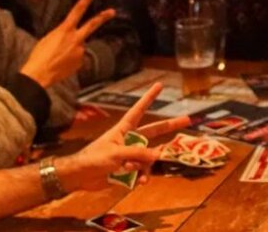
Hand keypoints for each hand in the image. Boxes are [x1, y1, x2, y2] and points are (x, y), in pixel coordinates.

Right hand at [21, 0, 115, 87]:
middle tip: (112, 11)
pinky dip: (71, 60)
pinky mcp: (81, 62)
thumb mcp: (49, 38)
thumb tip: (70, 37)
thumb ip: (63, 34)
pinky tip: (62, 65)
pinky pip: (78, 58)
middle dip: (103, 17)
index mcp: (65, 30)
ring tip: (58, 58)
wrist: (39, 74)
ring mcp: (80, 51)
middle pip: (92, 25)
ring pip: (79, 46)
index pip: (77, 10)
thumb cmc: (39, 55)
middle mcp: (76, 39)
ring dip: (72, 49)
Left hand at [56, 83, 190, 192]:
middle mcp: (130, 140)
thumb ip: (138, 153)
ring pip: (149, 156)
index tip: (160, 85)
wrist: (80, 177)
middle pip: (154, 131)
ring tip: (136, 171)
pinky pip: (142, 172)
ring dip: (146, 165)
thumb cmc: (94, 159)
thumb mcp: (116, 153)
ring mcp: (130, 155)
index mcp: (124, 129)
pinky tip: (141, 183)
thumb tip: (158, 154)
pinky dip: (142, 177)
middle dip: (169, 127)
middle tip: (187, 120)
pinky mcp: (128, 170)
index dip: (149, 98)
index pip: (139, 110)